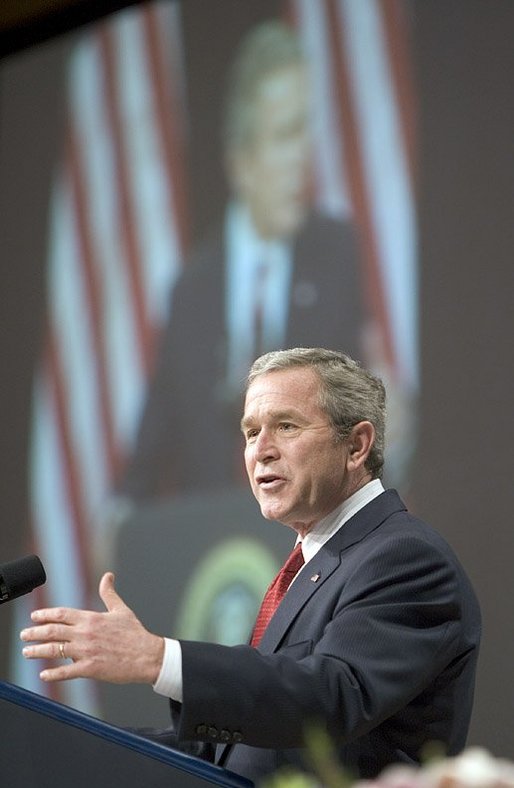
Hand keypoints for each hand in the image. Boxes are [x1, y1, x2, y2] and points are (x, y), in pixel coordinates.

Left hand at [20, 572, 164, 684]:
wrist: (147, 655)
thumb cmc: (135, 633)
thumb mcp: (121, 610)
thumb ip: (109, 593)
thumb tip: (107, 576)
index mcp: (92, 618)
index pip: (62, 614)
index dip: (45, 615)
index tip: (34, 617)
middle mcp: (86, 633)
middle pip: (52, 631)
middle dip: (34, 633)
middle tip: (24, 635)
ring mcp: (86, 652)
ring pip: (54, 650)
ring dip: (37, 651)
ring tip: (27, 652)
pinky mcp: (90, 669)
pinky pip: (66, 672)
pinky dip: (52, 674)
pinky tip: (43, 674)